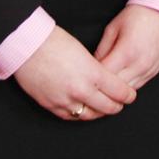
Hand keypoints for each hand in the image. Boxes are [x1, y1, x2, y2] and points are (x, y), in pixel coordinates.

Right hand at [13, 27, 136, 120]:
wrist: (28, 45)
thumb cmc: (55, 42)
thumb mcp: (84, 53)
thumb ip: (95, 69)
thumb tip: (103, 80)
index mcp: (93, 73)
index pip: (119, 91)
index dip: (127, 95)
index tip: (130, 95)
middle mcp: (81, 90)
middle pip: (107, 107)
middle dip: (116, 106)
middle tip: (120, 104)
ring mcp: (65, 100)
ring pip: (89, 115)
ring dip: (98, 113)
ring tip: (103, 109)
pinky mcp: (50, 105)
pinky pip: (69, 117)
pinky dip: (79, 115)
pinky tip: (84, 111)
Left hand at [95, 4, 158, 90]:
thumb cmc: (138, 15)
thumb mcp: (113, 28)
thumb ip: (102, 49)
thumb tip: (94, 66)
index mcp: (127, 52)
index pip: (104, 75)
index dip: (92, 77)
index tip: (85, 75)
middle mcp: (140, 64)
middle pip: (115, 88)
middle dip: (102, 86)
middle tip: (92, 81)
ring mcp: (149, 70)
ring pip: (127, 92)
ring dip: (115, 89)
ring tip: (105, 82)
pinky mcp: (154, 72)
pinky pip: (137, 86)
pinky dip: (127, 85)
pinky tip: (120, 79)